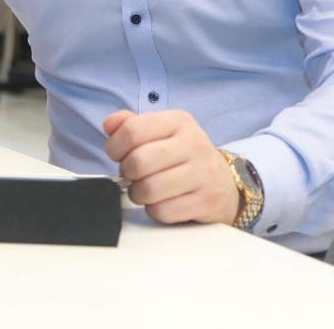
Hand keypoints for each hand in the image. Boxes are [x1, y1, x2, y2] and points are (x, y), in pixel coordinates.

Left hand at [103, 109, 238, 224]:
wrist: (223, 182)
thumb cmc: (183, 156)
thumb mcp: (162, 133)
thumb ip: (132, 125)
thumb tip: (109, 124)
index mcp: (180, 121)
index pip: (133, 131)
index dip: (115, 147)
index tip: (118, 155)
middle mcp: (194, 143)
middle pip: (138, 161)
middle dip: (127, 174)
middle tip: (133, 175)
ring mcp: (203, 173)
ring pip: (149, 189)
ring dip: (138, 194)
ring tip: (145, 190)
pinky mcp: (206, 201)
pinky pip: (163, 211)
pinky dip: (154, 211)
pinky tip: (162, 202)